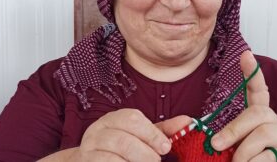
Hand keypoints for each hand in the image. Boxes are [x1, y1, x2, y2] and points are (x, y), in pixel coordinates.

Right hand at [70, 109, 189, 161]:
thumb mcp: (141, 136)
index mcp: (114, 119)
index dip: (152, 134)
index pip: (132, 119)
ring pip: (113, 158)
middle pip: (123, 140)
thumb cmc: (121, 148)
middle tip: (156, 161)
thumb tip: (188, 122)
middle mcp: (98, 131)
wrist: (91, 160)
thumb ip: (162, 130)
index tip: (166, 148)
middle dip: (145, 154)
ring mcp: (88, 151)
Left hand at [211, 51, 276, 161]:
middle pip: (258, 113)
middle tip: (215, 145)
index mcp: (258, 120)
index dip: (252, 73)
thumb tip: (196, 131)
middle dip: (234, 129)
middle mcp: (275, 124)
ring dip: (242, 153)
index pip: (258, 92)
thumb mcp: (231, 148)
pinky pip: (268, 157)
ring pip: (263, 135)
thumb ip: (219, 138)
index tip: (246, 54)